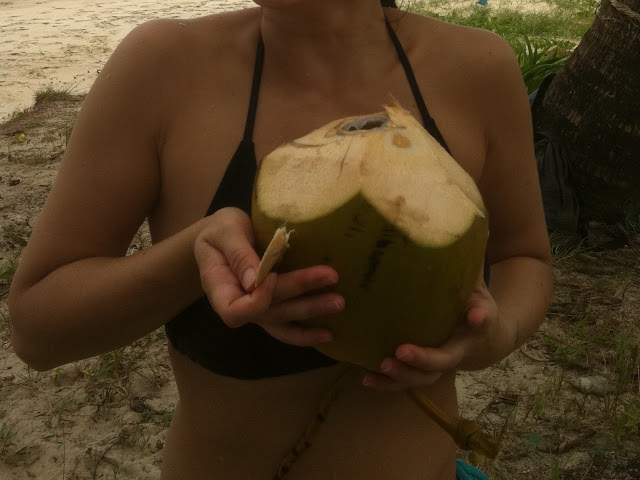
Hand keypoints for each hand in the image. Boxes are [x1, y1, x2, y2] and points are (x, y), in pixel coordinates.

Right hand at [194, 207, 344, 346]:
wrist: (220, 238)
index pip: (235, 309)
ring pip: (282, 321)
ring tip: (338, 303)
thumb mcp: (224, 232)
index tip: (272, 276)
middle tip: (332, 278)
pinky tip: (328, 333)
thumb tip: (255, 281)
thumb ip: (238, 254)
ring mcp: (256, 310)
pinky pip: (286, 326)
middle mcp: (238, 305)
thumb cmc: (219, 231)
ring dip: (311, 313)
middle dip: (301, 297)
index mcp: (220, 288)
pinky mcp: (270, 307)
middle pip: (269, 312)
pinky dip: (306, 332)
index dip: (258, 298)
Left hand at [362, 271, 503, 390]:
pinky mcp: (425, 371)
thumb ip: (465, 261)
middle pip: (446, 359)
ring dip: (404, 375)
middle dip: (424, 357)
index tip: (477, 313)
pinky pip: (407, 382)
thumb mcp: (476, 283)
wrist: (486, 341)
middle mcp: (461, 347)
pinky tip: (367, 379)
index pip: (483, 321)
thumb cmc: (474, 303)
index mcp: (478, 323)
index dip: (480, 319)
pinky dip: (388, 384)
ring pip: (425, 377)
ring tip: (383, 365)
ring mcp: (443, 363)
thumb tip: (459, 217)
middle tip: (402, 350)